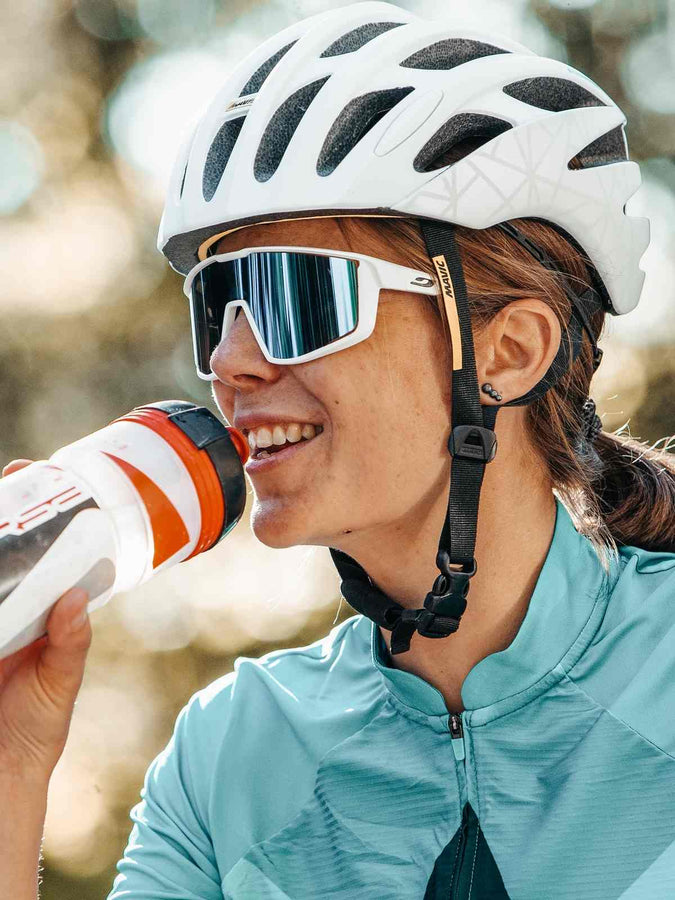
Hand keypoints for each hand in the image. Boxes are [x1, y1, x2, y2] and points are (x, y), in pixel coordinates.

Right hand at [0, 460, 91, 777]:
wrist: (3, 774)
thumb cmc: (37, 728)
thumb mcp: (60, 683)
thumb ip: (69, 644)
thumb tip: (75, 598)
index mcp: (41, 610)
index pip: (42, 551)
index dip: (41, 515)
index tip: (40, 477)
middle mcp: (11, 606)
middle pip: (7, 548)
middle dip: (7, 511)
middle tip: (16, 477)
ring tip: (3, 503)